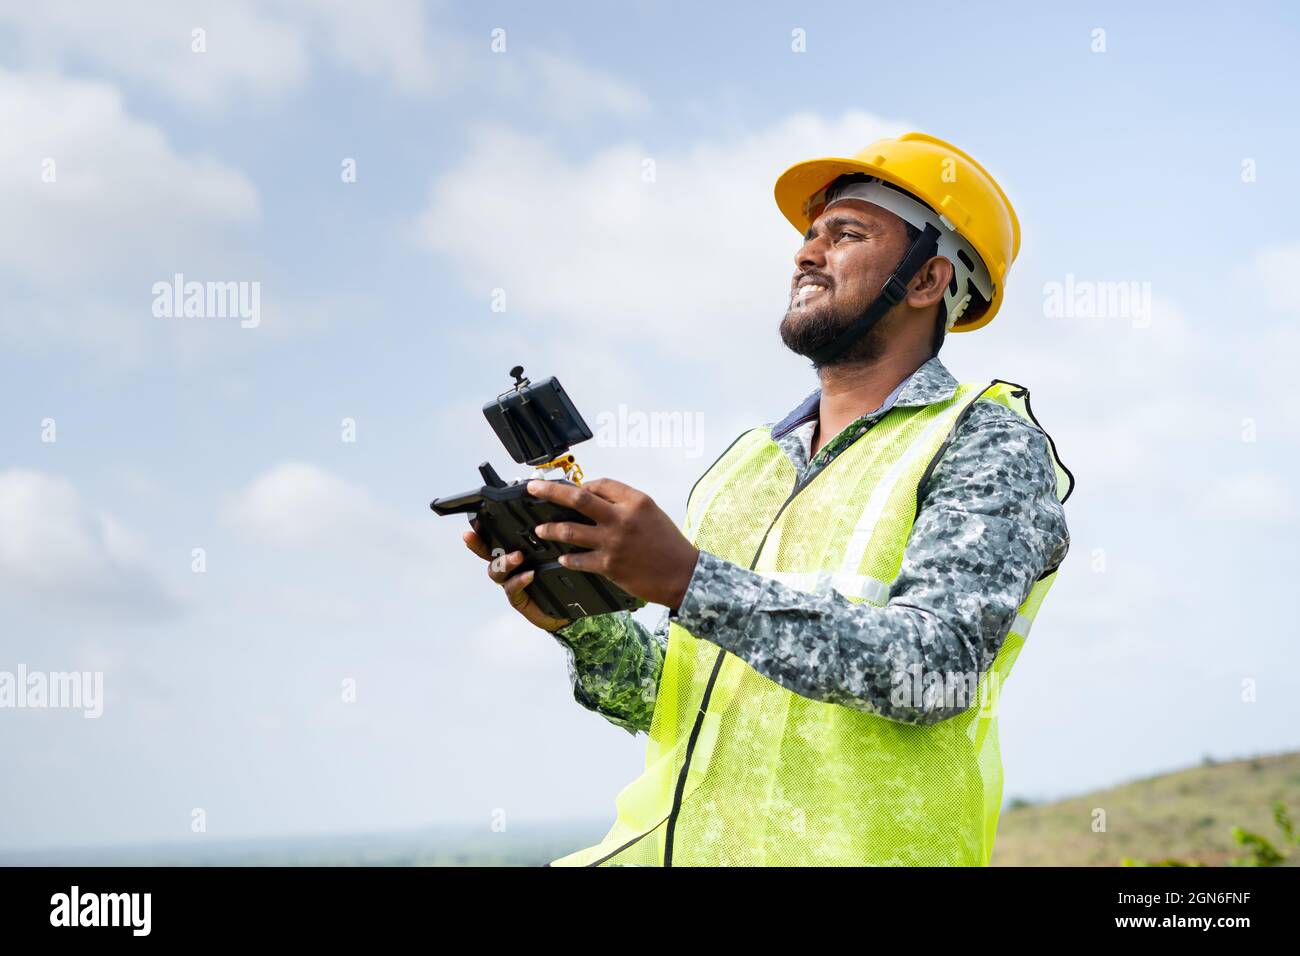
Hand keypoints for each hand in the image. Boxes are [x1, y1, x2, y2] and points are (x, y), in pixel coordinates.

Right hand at [462, 521, 571, 632]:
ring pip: (497, 571)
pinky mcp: (518, 599)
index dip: (481, 531)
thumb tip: (548, 517)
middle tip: (470, 535)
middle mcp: (508, 568)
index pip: (494, 538)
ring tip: (518, 556)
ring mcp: (510, 583)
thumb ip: (547, 538)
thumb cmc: (559, 577)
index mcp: (513, 553)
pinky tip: (529, 575)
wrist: (565, 606)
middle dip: (476, 544)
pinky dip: (519, 580)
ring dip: (505, 562)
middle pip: (486, 554)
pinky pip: (512, 588)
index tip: (474, 522)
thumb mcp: (554, 553)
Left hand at [527, 477, 699, 609]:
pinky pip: (579, 560)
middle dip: (550, 491)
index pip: (599, 484)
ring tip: (540, 529)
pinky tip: (563, 558)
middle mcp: (622, 518)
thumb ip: (624, 502)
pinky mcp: (609, 566)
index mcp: (635, 501)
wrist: (682, 574)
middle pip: (577, 499)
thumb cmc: (668, 543)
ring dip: (551, 529)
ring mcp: (613, 543)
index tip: (570, 488)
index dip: (581, 485)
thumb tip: (593, 495)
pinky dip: (568, 558)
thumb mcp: (651, 512)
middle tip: (533, 488)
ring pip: (571, 531)